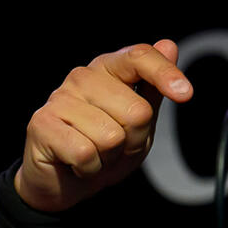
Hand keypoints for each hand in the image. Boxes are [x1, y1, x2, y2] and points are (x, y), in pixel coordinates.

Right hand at [14, 39, 192, 211]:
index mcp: (109, 69)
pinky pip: (86, 154)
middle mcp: (83, 77)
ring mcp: (60, 98)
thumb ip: (154, 88)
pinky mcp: (41, 124)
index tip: (185, 94)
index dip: (165, 74)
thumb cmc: (105, 147)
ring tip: (95, 154)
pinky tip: (77, 163)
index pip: (139, 57)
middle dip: (135, 140)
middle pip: (137, 111)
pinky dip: (90, 169)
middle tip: (116, 146)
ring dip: (110, 157)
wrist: (64, 181)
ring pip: (112, 136)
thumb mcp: (140, 121)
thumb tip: (169, 45)